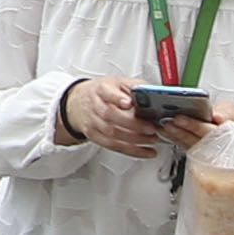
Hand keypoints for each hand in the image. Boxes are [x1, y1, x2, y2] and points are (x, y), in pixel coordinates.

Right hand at [60, 77, 178, 153]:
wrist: (79, 102)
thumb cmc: (104, 92)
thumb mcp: (118, 82)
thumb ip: (136, 87)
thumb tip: (154, 95)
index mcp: (101, 89)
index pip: (106, 93)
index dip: (117, 98)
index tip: (128, 103)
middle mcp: (95, 106)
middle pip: (110, 115)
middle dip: (133, 124)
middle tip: (151, 127)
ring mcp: (93, 122)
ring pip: (113, 134)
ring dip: (136, 139)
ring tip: (152, 138)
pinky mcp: (95, 136)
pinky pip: (114, 146)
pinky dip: (132, 151)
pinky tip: (146, 151)